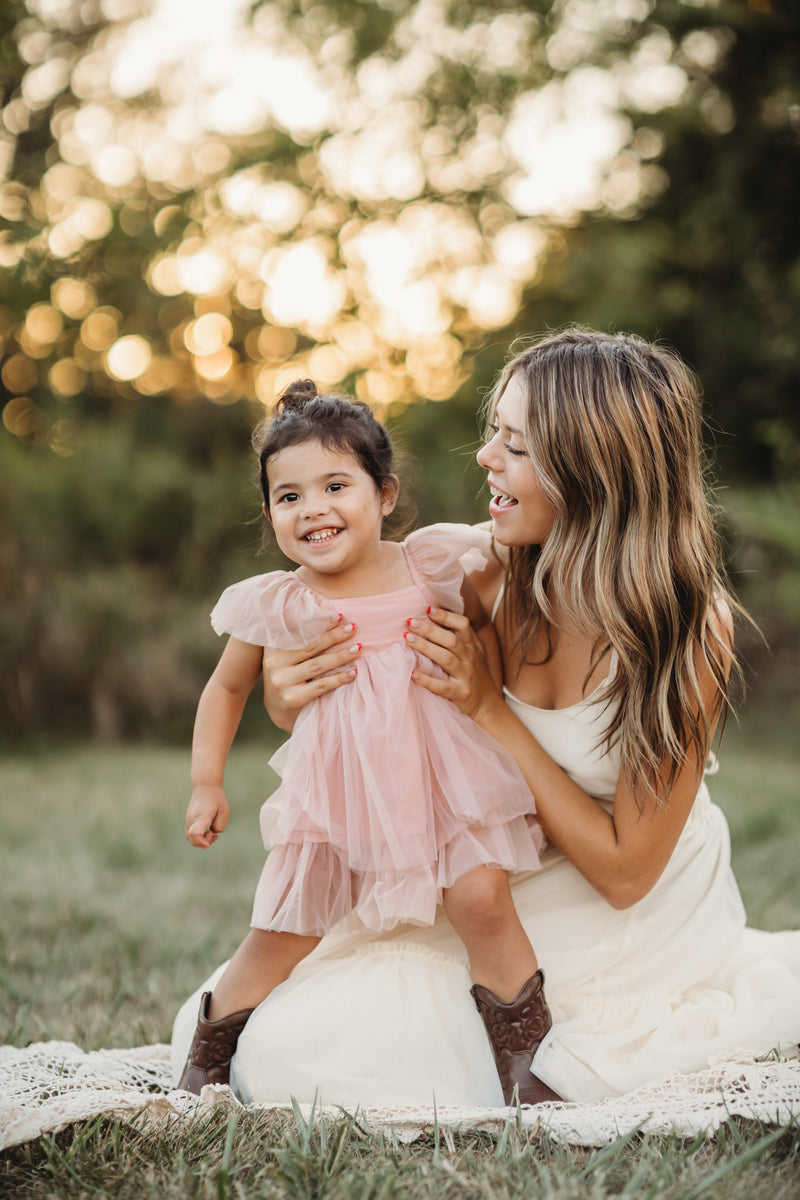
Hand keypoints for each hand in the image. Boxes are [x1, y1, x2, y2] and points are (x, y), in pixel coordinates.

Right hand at [185, 785, 229, 847]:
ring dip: (201, 840)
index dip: (201, 842)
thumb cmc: (216, 798)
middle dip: (204, 843)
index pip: (195, 833)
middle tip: (214, 834)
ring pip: (190, 838)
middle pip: (192, 839)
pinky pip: (191, 833)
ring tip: (211, 832)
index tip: (209, 841)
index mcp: (202, 816)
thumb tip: (211, 834)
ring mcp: (188, 820)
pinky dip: (199, 836)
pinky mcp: (188, 820)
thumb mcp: (224, 812)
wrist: (205, 786)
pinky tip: (208, 829)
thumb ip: (219, 826)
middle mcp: (192, 819)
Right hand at [262, 618, 359, 731]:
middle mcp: (274, 663)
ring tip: (358, 648)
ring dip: (340, 655)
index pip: (298, 631)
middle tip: (353, 627)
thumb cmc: (290, 675)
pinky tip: (354, 672)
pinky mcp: (292, 699)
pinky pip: (321, 686)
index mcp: (273, 648)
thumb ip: (299, 637)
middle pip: (310, 646)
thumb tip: (327, 611)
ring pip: (317, 665)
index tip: (339, 615)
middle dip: (334, 636)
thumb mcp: (287, 655)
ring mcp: (282, 681)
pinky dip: (339, 678)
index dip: (319, 621)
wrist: (280, 710)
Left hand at [406, 607, 502, 723]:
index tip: (428, 609)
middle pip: (451, 640)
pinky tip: (413, 673)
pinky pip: (442, 686)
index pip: (463, 625)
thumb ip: (459, 638)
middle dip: (429, 630)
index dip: (446, 616)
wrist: (488, 706)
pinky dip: (427, 680)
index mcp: (473, 646)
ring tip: (407, 639)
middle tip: (410, 622)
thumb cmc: (474, 676)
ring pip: (446, 659)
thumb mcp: (473, 654)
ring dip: (425, 647)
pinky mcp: (461, 694)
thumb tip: (432, 618)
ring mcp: (466, 676)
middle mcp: (470, 659)